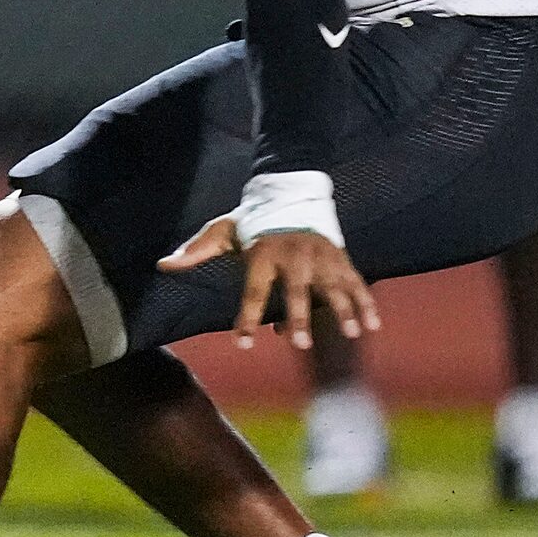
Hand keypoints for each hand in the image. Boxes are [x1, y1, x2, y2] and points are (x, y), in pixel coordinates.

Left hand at [160, 216, 379, 350]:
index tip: (243, 344)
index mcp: (262, 253)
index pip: (252, 291)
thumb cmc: (252, 221)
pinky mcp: (339, 257)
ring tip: (351, 333)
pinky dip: (367, 301)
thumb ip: (196, 250)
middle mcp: (293, 256)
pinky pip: (355, 281)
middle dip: (298, 316)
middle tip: (298, 343)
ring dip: (343, 310)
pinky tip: (374, 324)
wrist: (290, 193)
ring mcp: (320, 257)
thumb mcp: (222, 230)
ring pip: (333, 287)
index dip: (246, 318)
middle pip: (296, 290)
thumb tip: (163, 265)